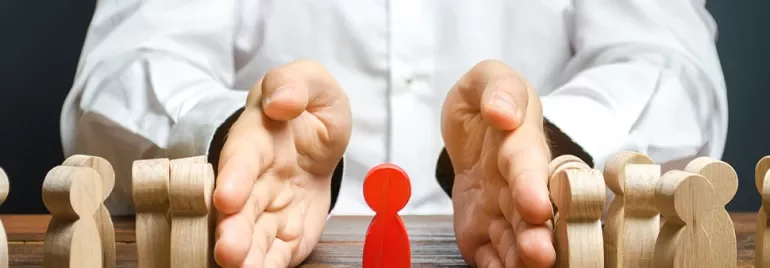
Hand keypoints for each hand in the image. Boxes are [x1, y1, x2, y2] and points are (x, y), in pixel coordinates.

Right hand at [212, 60, 351, 266]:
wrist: (313, 143)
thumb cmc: (307, 110)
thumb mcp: (312, 83)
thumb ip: (297, 84)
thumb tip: (283, 102)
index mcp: (257, 138)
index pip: (242, 158)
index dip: (234, 177)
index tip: (227, 198)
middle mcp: (256, 178)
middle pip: (242, 206)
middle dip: (232, 229)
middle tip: (228, 252)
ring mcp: (268, 208)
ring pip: (253, 234)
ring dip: (246, 255)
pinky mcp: (284, 232)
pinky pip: (277, 251)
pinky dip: (269, 264)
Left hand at [442, 60, 554, 266]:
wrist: (474, 133)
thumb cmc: (488, 103)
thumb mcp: (489, 78)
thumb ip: (498, 87)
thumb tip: (502, 111)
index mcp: (521, 146)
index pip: (527, 166)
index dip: (531, 186)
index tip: (535, 205)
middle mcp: (518, 185)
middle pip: (529, 213)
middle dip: (537, 235)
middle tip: (540, 253)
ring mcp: (501, 212)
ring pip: (515, 240)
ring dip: (521, 258)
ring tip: (527, 267)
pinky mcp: (483, 233)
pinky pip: (490, 256)